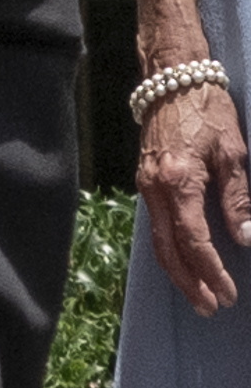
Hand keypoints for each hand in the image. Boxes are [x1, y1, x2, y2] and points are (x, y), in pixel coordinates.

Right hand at [151, 62, 250, 318]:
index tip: (229, 293)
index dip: (212, 270)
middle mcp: (155, 188)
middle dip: (190, 282)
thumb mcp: (233, 153)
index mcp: (178, 181)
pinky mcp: (146, 182)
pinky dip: (170, 250)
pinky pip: (156, 226)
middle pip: (168, 249)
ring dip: (178, 271)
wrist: (171, 80)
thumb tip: (246, 239)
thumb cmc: (208, 111)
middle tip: (212, 308)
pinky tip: (184, 262)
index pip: (194, 239)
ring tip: (199, 295)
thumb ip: (238, 199)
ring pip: (158, 240)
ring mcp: (146, 186)